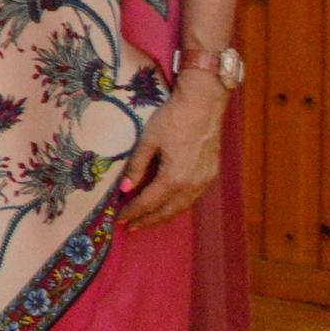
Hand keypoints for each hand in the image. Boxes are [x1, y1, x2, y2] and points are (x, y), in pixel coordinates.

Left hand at [118, 79, 226, 230]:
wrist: (203, 104)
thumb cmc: (172, 119)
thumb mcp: (148, 141)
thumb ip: (136, 166)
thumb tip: (124, 189)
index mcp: (174, 178)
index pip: (148, 202)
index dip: (133, 212)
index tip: (119, 219)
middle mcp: (192, 185)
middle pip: (167, 211)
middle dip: (148, 220)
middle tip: (130, 226)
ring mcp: (204, 181)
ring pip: (182, 207)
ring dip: (163, 216)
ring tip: (146, 221)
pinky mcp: (210, 174)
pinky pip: (192, 198)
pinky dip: (177, 206)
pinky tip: (168, 205)